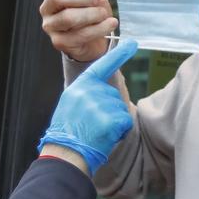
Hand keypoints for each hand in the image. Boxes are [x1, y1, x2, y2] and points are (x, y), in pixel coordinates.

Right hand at [39, 40, 137, 174]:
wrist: (65, 155)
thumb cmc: (68, 135)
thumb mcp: (70, 106)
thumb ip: (87, 95)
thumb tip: (104, 90)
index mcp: (79, 87)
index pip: (102, 66)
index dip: (119, 55)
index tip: (133, 43)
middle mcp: (89, 92)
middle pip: (114, 95)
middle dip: (110, 111)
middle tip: (92, 127)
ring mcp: (100, 104)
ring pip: (120, 109)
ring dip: (114, 123)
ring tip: (96, 133)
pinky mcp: (110, 118)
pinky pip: (125, 122)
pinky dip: (119, 132)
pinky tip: (104, 137)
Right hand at [40, 0, 117, 62]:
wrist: (95, 42)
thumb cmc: (92, 15)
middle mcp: (48, 6)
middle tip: (96, 1)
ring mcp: (51, 25)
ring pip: (68, 17)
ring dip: (92, 15)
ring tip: (104, 15)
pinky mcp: (58, 42)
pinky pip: (78, 35)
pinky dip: (98, 29)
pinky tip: (109, 25)